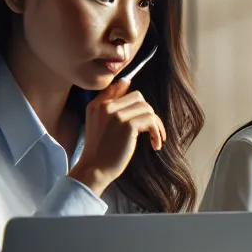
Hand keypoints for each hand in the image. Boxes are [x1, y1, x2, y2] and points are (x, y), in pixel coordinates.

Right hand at [69, 76, 166, 196]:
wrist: (94, 169)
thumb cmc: (100, 151)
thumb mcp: (98, 123)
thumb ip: (109, 105)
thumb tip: (126, 82)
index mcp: (97, 104)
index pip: (120, 86)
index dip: (134, 97)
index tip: (141, 111)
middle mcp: (106, 106)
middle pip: (138, 97)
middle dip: (147, 113)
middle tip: (151, 129)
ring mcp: (116, 114)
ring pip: (147, 108)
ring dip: (156, 124)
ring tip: (155, 139)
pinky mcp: (128, 125)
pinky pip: (151, 120)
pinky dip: (157, 132)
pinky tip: (155, 144)